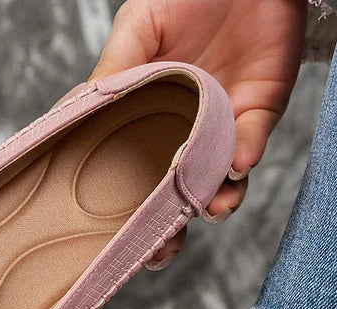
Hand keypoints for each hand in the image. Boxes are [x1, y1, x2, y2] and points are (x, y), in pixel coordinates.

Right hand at [91, 0, 305, 230]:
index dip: (129, 214)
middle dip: (172, 230)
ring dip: (215, 203)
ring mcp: (225, 127)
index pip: (137, 178)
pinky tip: (237, 164)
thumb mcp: (137, 29)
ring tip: (209, 209)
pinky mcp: (262, 110)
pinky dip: (246, 156)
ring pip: (221, 184)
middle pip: (178, 197)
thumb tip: (74, 110)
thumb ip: (114, 71)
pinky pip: (254, 142)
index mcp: (149, 122)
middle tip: (163, 251)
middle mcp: (186, 134)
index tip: (116, 244)